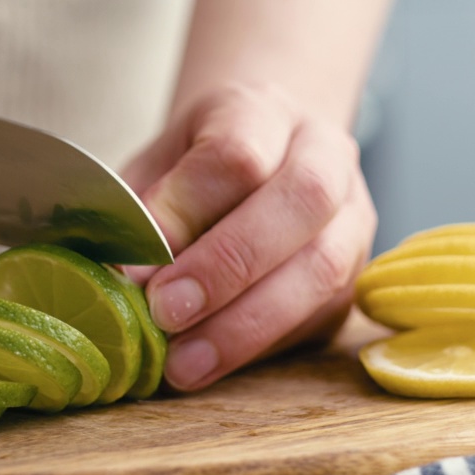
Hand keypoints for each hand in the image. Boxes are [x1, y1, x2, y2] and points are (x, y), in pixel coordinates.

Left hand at [124, 83, 375, 390]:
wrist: (263, 160)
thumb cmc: (193, 170)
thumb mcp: (155, 168)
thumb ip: (137, 210)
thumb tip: (119, 277)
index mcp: (264, 110)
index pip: (237, 153)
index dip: (184, 210)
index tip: (136, 262)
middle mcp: (326, 154)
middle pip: (300, 199)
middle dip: (228, 265)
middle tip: (166, 312)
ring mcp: (352, 215)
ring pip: (324, 267)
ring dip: (248, 323)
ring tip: (184, 363)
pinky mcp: (355, 275)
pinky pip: (321, 315)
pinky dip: (262, 346)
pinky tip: (212, 365)